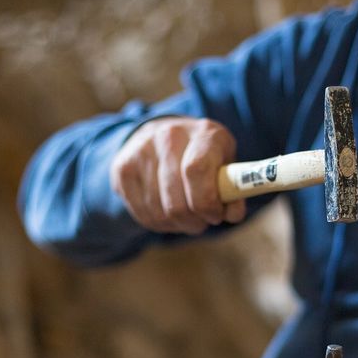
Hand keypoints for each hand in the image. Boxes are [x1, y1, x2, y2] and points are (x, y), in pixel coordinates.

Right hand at [110, 117, 244, 233]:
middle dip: (193, 221)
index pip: (196, 171)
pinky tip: (168, 214)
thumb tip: (232, 215)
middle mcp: (169, 136)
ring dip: (176, 225)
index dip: (207, 202)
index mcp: (203, 133)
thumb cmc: (204, 156)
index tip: (215, 215)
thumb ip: (234, 190)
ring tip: (187, 218)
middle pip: (176, 200)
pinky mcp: (123, 168)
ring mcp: (141, 151)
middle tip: (202, 222)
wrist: (162, 134)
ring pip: (158, 212)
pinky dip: (158, 223)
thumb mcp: (226, 164)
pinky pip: (142, 214)